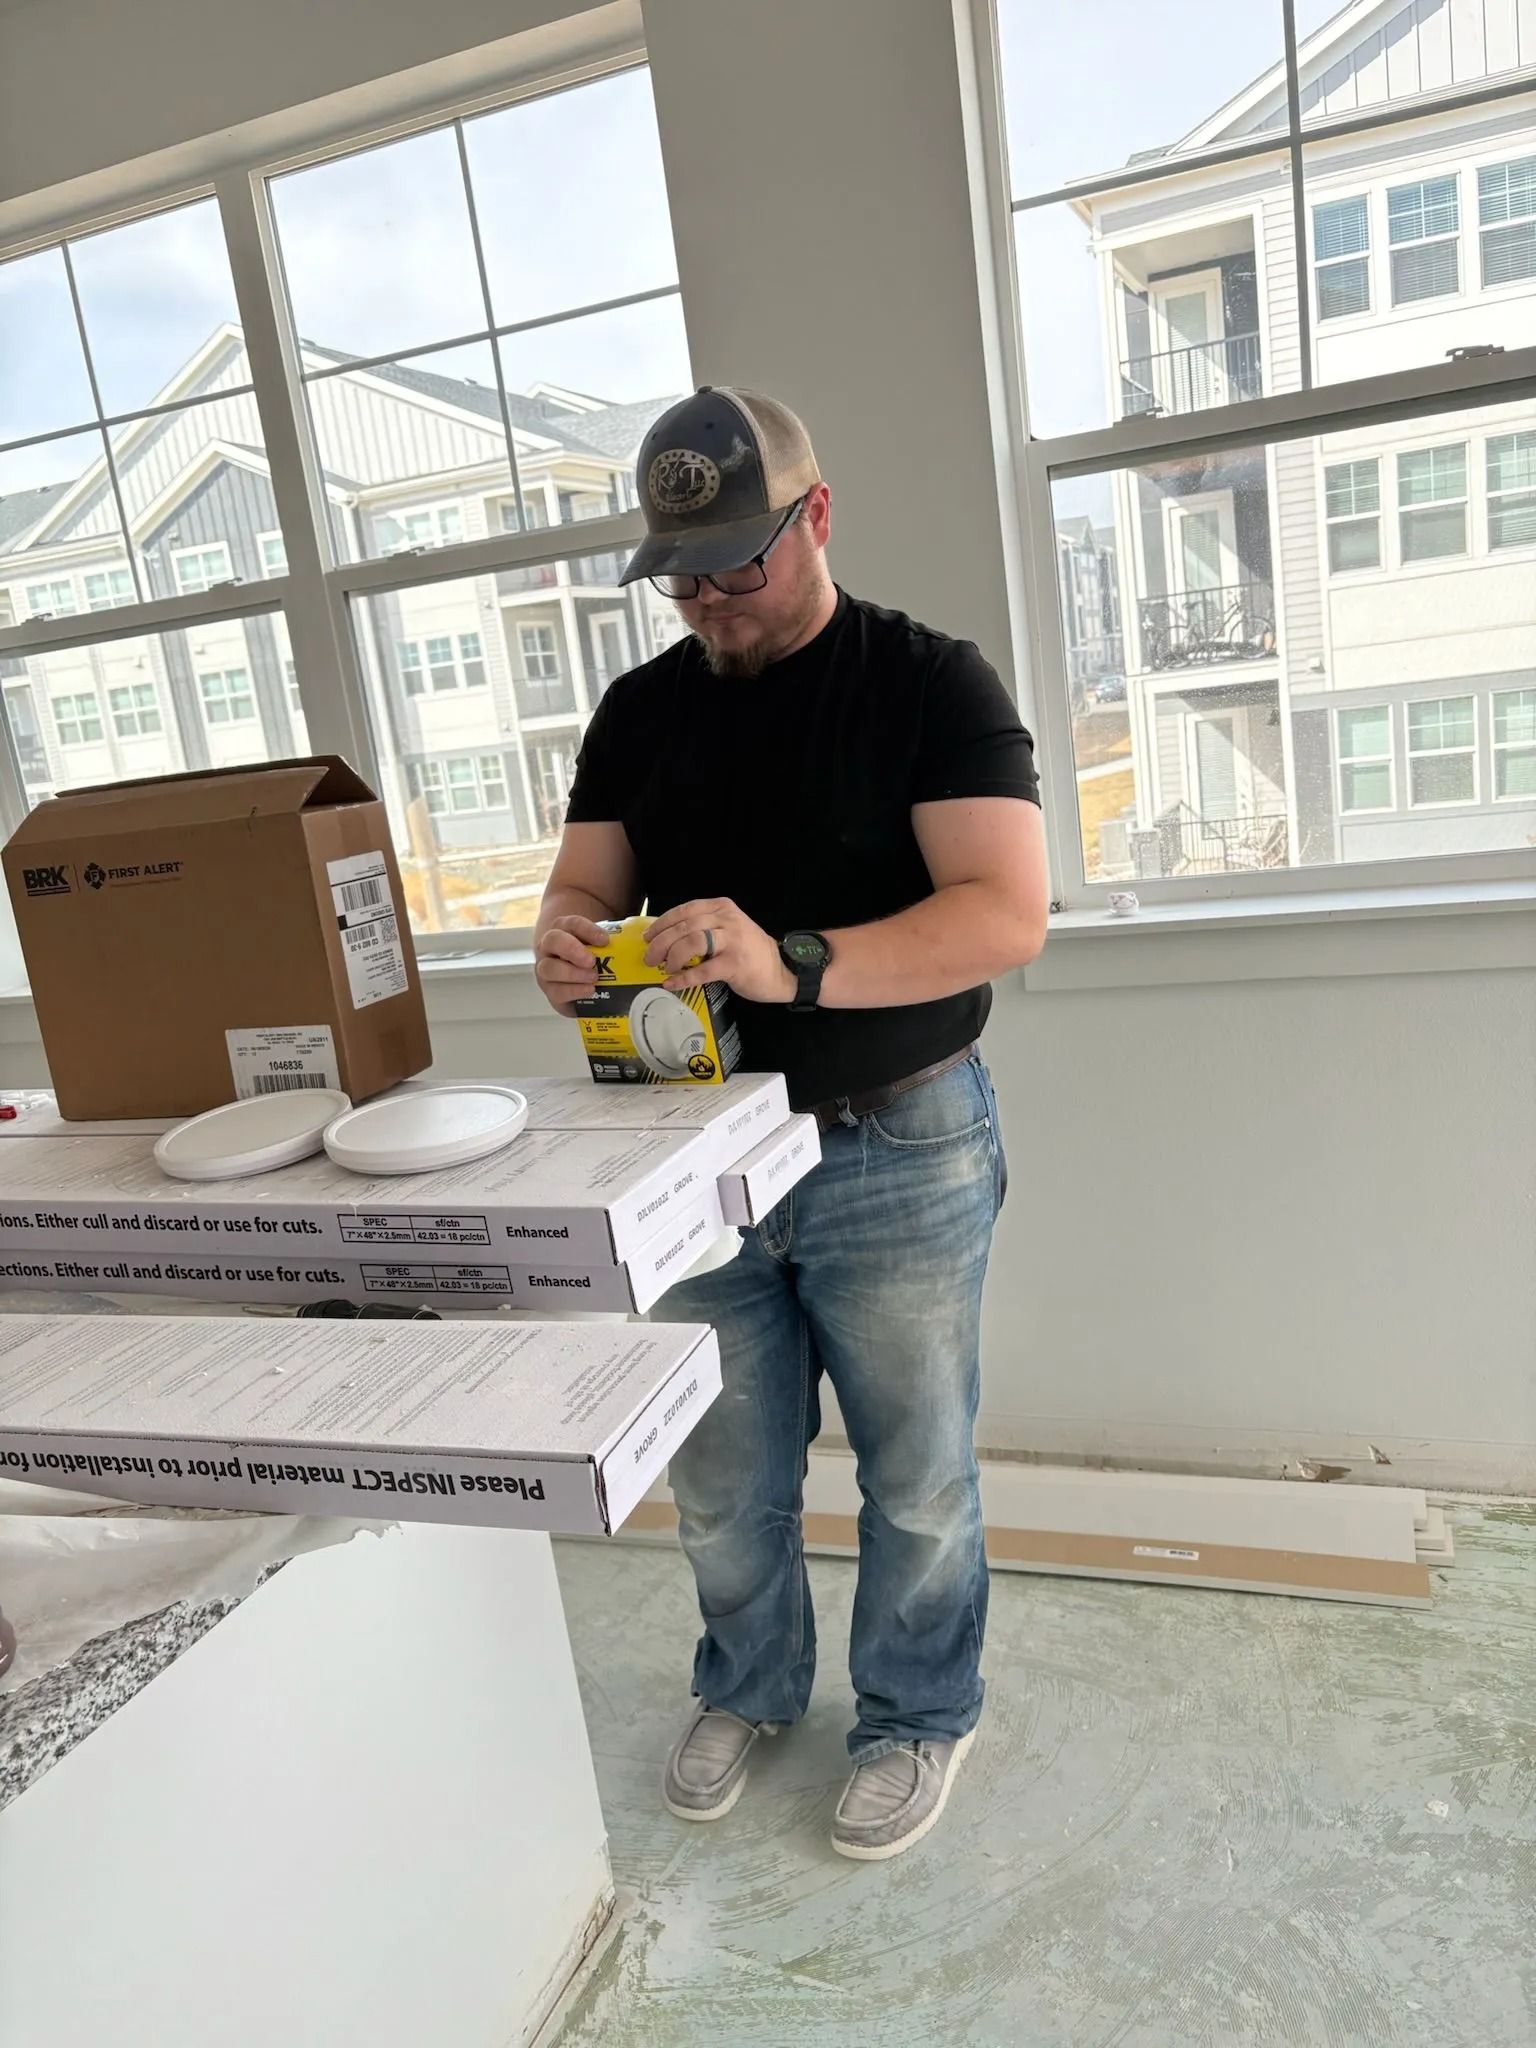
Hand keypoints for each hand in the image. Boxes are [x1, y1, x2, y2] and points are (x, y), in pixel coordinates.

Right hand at [535, 915, 607, 1017]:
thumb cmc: (593, 957)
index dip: (587, 930)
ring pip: (548, 968)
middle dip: (572, 949)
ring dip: (572, 973)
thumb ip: (611, 942)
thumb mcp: (600, 946)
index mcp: (563, 930)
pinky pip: (555, 991)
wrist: (580, 979)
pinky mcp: (551, 991)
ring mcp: (546, 969)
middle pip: (553, 940)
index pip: (572, 923)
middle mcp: (550, 947)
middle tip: (591, 960)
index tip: (605, 940)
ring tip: (593, 978)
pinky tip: (589, 990)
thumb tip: (640, 942)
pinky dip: (573, 991)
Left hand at [644, 899, 795, 1004]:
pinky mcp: (735, 964)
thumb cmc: (751, 952)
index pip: (685, 910)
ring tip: (664, 968)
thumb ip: (705, 927)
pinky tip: (672, 983)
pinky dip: (683, 978)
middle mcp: (727, 920)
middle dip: (661, 943)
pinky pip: (702, 971)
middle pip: (684, 926)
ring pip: (691, 942)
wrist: (782, 971)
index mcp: (722, 908)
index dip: (662, 923)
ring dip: (671, 957)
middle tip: (649, 957)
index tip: (648, 936)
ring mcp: (732, 941)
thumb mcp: (729, 929)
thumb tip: (668, 938)